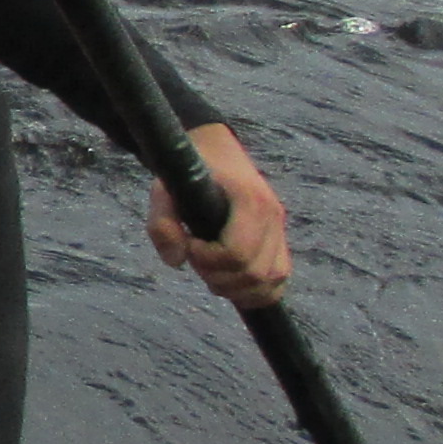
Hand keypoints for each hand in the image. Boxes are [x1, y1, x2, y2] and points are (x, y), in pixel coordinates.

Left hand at [150, 121, 292, 305]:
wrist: (216, 151)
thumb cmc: (190, 171)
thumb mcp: (164, 189)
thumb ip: (162, 224)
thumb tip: (176, 262)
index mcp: (249, 200)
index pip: (237, 253)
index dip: (208, 259)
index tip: (190, 245)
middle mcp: (273, 217)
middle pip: (254, 273)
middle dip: (218, 277)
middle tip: (197, 257)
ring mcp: (280, 230)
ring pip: (270, 282)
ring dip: (235, 288)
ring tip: (211, 269)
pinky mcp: (280, 242)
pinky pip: (279, 280)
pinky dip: (257, 292)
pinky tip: (231, 283)